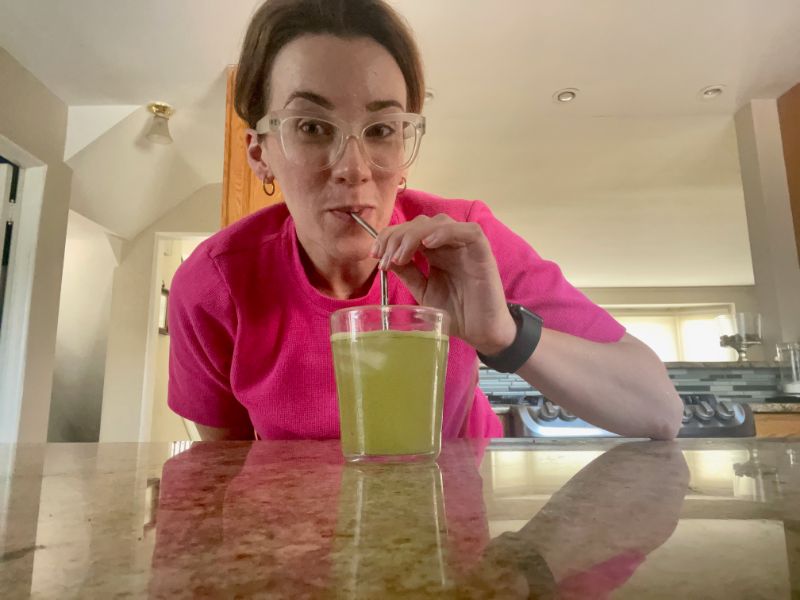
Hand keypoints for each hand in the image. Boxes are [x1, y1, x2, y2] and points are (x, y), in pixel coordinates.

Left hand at [371, 213, 515, 354]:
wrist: (480, 333)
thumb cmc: (456, 312)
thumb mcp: (423, 291)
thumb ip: (408, 273)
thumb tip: (386, 257)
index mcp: (435, 251)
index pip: (409, 230)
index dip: (389, 236)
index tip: (374, 253)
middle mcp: (449, 244)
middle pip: (420, 223)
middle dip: (397, 236)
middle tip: (384, 257)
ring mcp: (466, 246)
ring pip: (439, 222)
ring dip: (414, 235)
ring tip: (401, 256)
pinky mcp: (482, 251)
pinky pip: (467, 231)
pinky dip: (445, 232)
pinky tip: (428, 244)